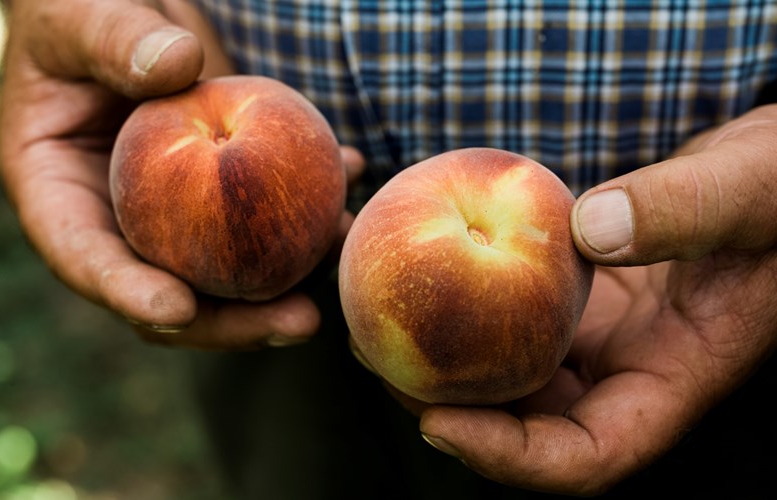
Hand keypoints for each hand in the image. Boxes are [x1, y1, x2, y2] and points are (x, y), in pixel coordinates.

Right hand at [0, 0, 362, 348]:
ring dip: (291, 274)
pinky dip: (309, 202)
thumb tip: (176, 68)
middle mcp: (121, 219)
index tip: (179, 309)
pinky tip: (352, 171)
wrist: (125, 10)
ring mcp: (176, 210)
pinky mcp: (222, 188)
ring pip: (230, 266)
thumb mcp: (78, 17)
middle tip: (299, 323)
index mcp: (60, 196)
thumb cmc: (77, 11)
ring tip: (342, 253)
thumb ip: (114, 40)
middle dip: (235, 320)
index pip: (87, 260)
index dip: (130, 294)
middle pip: (173, 290)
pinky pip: (265, 211)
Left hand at [417, 104, 776, 494]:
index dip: (512, 459)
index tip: (438, 425)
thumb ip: (689, 209)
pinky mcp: (582, 292)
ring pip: (516, 369)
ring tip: (378, 322)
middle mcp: (630, 367)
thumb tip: (592, 230)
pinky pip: (518, 310)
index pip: (591, 456)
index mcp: (677, 376)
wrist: (773, 169)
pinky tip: (426, 268)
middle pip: (532, 423)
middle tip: (381, 365)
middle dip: (453, 409)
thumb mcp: (756, 189)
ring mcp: (602, 332)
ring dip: (447, 358)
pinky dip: (471, 302)